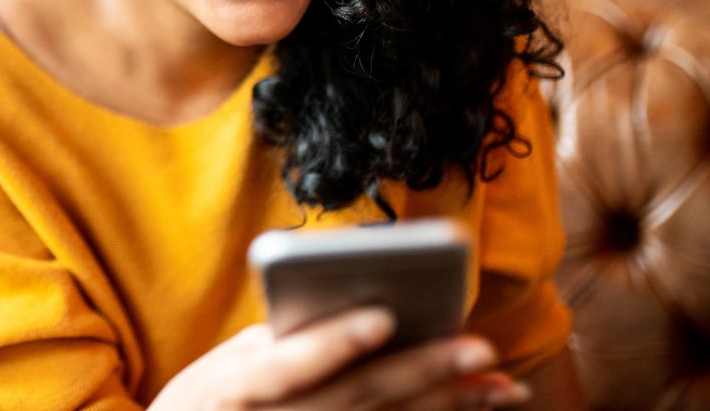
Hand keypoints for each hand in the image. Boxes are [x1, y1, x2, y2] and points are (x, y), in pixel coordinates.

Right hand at [149, 306, 531, 410]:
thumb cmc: (209, 402)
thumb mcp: (226, 367)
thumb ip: (281, 341)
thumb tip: (354, 309)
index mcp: (238, 388)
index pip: (289, 366)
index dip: (336, 343)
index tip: (383, 317)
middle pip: (356, 398)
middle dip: (423, 373)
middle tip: (480, 348)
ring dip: (447, 405)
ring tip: (499, 384)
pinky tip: (475, 406)